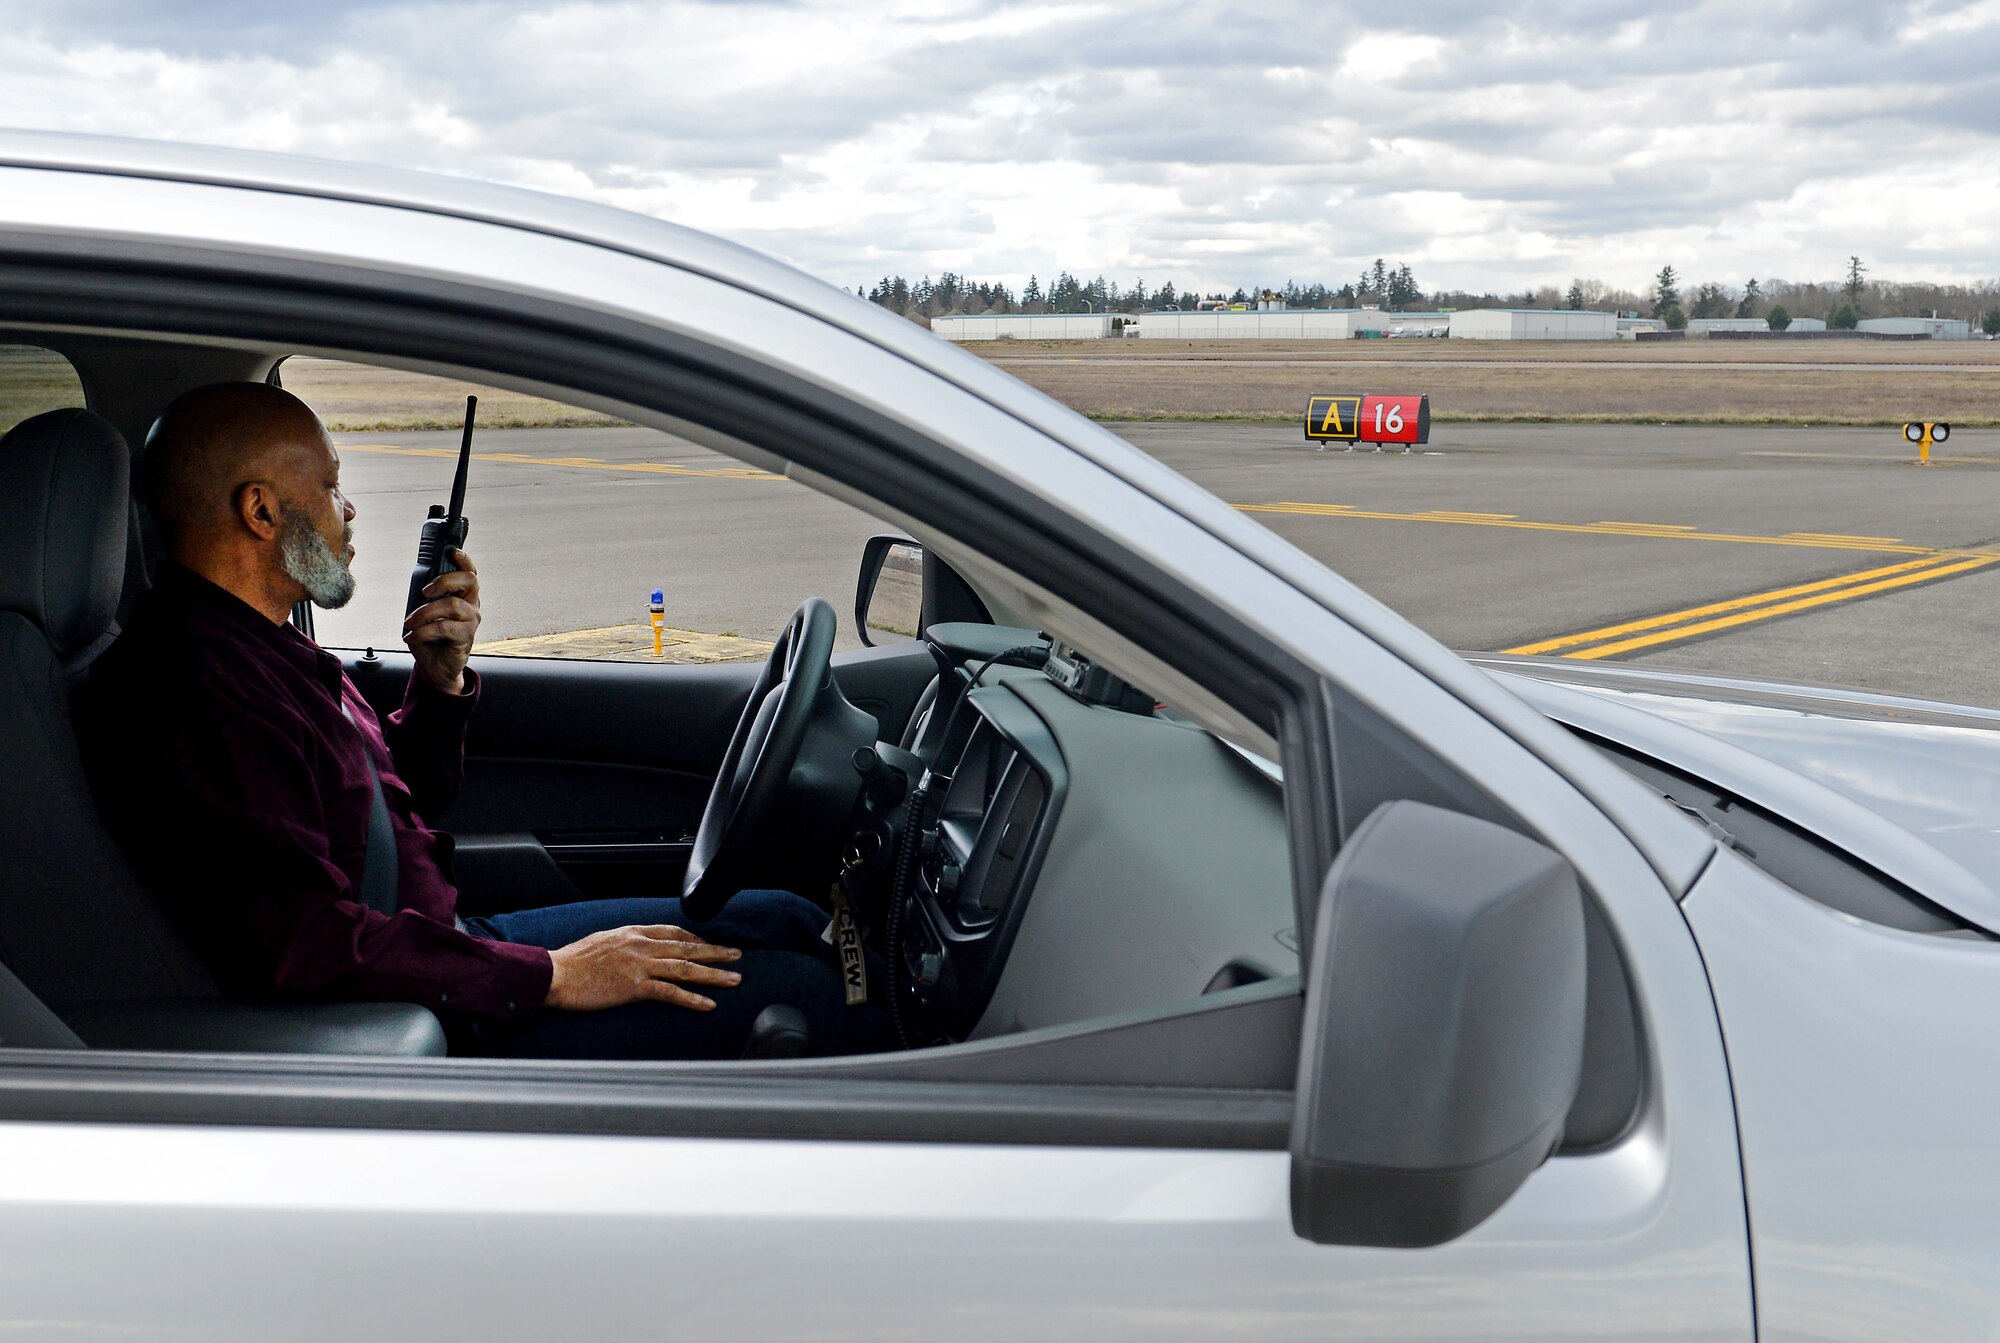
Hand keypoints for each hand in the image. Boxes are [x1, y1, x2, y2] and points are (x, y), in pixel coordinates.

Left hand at [404, 548, 480, 695]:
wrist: (436, 668)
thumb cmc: (431, 638)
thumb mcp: (426, 612)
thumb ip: (427, 598)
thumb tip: (419, 585)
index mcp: (464, 596)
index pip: (470, 572)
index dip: (464, 560)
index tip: (452, 552)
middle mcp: (472, 606)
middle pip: (469, 581)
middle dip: (445, 580)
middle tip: (425, 592)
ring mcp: (471, 621)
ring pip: (452, 605)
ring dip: (425, 612)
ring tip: (410, 622)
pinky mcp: (466, 638)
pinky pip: (443, 628)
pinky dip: (423, 631)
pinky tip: (411, 637)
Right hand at [544, 924, 743, 1011]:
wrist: (555, 974)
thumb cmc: (572, 962)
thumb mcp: (601, 941)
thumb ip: (623, 943)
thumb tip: (633, 949)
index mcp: (633, 932)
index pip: (672, 932)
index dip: (695, 939)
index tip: (709, 946)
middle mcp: (641, 945)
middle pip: (687, 947)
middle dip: (716, 952)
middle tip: (737, 956)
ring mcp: (640, 965)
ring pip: (686, 968)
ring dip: (714, 974)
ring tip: (735, 979)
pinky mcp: (635, 986)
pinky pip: (671, 992)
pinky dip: (692, 999)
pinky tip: (709, 1004)